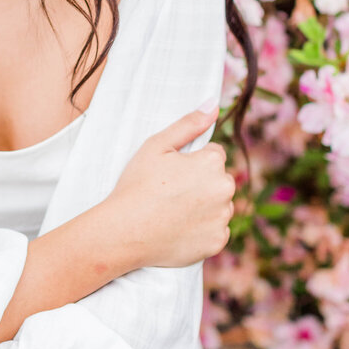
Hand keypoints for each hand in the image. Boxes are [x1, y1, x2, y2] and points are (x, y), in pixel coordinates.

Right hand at [106, 104, 234, 269]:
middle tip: (171, 192)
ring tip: (174, 211)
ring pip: (220, 205)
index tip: (172, 172)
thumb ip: (188, 124)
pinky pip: (216, 230)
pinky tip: (180, 228)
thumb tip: (213, 105)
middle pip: (220, 180)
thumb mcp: (156, 146)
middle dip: (203, 183)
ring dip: (206, 206)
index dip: (192, 161)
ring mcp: (222, 219)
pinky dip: (203, 230)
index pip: (214, 154)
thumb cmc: (137, 185)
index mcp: (212, 164)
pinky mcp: (216, 243)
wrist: (124, 231)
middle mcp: (224, 190)